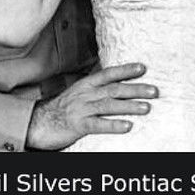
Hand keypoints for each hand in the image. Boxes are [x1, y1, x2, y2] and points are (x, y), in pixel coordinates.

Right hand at [25, 63, 157, 149]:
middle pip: (114, 89)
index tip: (143, 68)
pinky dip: (113, 124)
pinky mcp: (78, 125)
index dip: (126, 70)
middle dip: (136, 89)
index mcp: (86, 84)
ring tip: (147, 108)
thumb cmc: (64, 108)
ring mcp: (82, 109)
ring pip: (109, 105)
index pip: (109, 74)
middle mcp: (86, 94)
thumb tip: (118, 83)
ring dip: (129, 106)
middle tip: (154, 91)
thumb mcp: (80, 93)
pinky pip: (98, 124)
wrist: (39, 122)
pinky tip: (127, 126)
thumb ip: (97, 88)